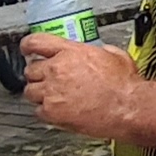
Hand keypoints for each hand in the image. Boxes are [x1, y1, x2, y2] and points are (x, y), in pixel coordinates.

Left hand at [19, 33, 138, 140]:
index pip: (36, 42)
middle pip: (30, 69)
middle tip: (49, 80)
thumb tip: (101, 52)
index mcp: (71, 52)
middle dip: (39, 75)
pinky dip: (46, 112)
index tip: (27, 50)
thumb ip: (101, 51)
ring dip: (39, 94)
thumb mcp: (115, 55)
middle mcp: (57, 69)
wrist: (128, 107)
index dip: (28, 46)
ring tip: (54, 98)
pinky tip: (59, 111)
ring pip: (29, 91)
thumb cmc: (124, 85)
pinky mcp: (52, 112)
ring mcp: (52, 91)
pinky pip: (38, 111)